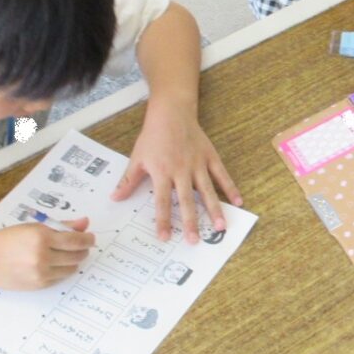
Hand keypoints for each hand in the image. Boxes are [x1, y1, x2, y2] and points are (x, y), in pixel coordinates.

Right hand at [0, 217, 93, 288]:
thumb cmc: (7, 240)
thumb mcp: (33, 227)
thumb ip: (61, 225)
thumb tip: (85, 222)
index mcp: (41, 237)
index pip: (76, 240)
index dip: (88, 239)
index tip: (91, 238)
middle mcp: (43, 255)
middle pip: (76, 255)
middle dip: (83, 250)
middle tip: (82, 246)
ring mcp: (41, 272)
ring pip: (71, 268)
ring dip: (74, 261)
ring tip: (67, 255)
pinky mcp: (39, 285)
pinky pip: (60, 278)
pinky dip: (63, 271)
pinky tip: (56, 264)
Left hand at [114, 103, 240, 241]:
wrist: (171, 112)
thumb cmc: (153, 136)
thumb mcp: (137, 158)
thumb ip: (128, 181)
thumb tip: (115, 198)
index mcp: (162, 172)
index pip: (161, 202)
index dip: (163, 220)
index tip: (165, 237)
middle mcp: (181, 171)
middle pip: (186, 201)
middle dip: (191, 222)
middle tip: (195, 240)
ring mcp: (198, 164)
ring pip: (207, 191)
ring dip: (214, 210)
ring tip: (221, 227)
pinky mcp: (210, 157)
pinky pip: (222, 175)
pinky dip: (230, 188)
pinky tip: (238, 202)